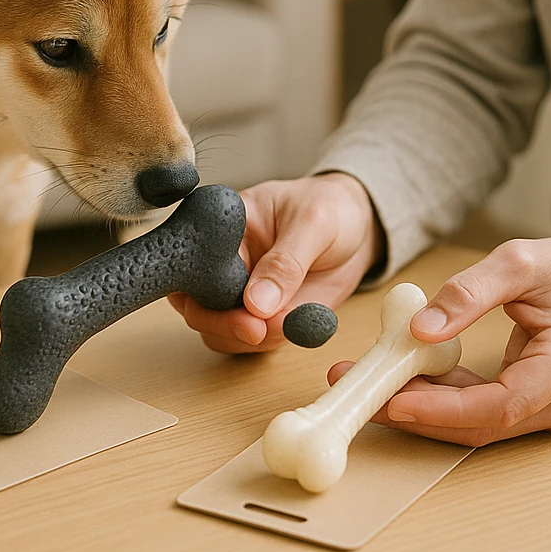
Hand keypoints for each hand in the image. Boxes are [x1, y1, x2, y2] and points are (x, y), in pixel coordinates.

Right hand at [169, 173, 381, 352]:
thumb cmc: (330, 208)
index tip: (243, 314)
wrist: (357, 226)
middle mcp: (221, 260)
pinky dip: (267, 343)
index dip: (208, 295)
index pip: (194, 264)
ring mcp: (237, 289)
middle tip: (258, 331)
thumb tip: (256, 302)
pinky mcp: (256, 312)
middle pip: (195, 305)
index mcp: (225, 226)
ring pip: (217, 330)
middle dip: (224, 325)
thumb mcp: (315, 224)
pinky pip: (245, 340)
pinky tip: (293, 325)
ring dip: (247, 339)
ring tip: (287, 323)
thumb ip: (285, 262)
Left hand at [327, 237, 550, 445]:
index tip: (394, 400)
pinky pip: (478, 407)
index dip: (443, 408)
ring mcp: (548, 408)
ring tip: (361, 382)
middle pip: (480, 423)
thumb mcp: (519, 262)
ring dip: (418, 406)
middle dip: (414, 412)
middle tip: (357, 393)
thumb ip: (470, 293)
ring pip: (475, 421)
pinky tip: (397, 377)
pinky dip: (437, 396)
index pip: (500, 404)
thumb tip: (420, 329)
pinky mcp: (531, 404)